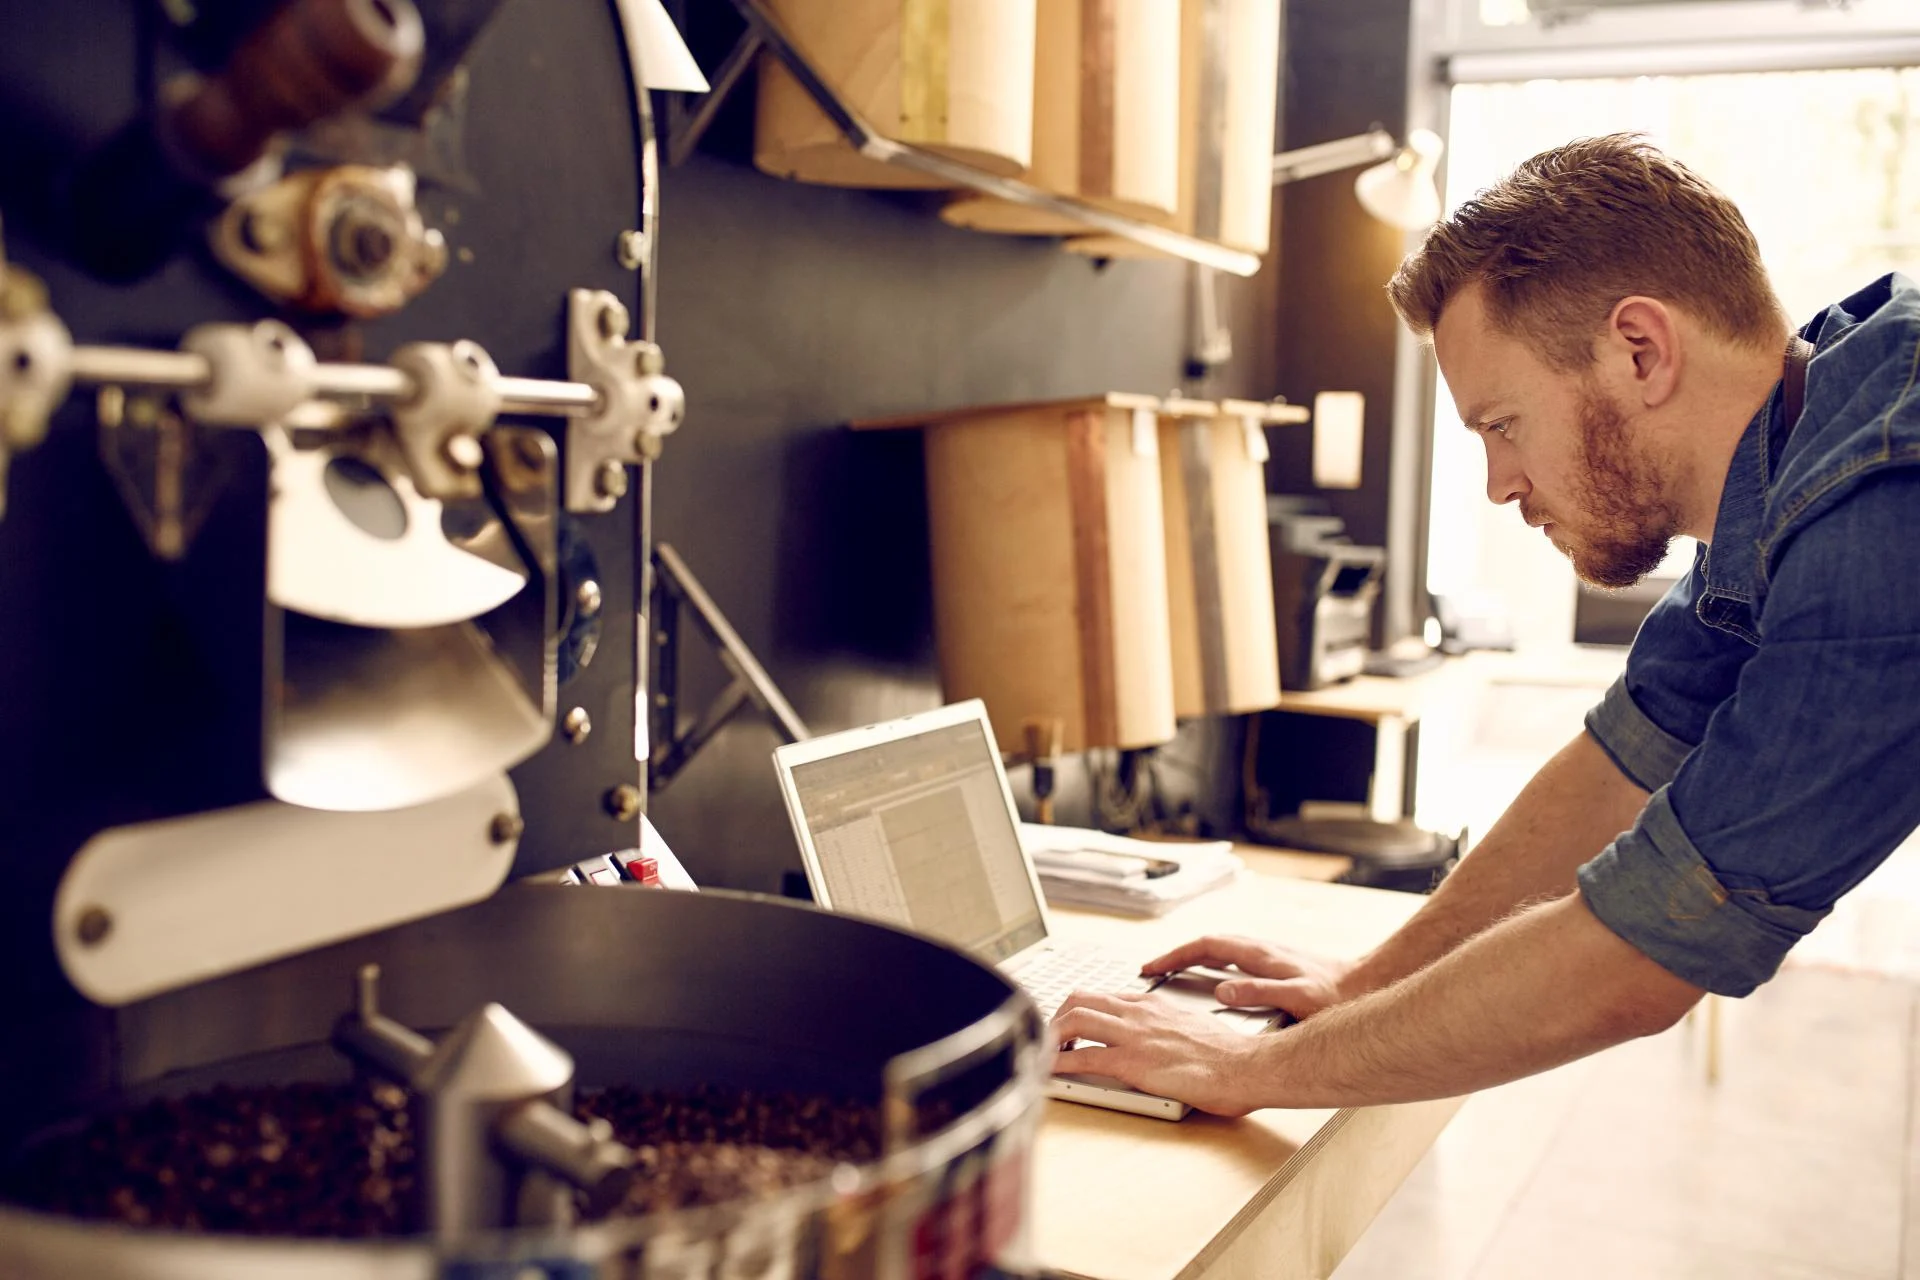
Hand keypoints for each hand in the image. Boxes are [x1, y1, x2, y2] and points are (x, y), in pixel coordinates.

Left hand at [1050, 990, 1269, 1115]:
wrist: (1245, 1066)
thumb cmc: (1229, 1054)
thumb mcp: (1194, 1026)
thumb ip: (1170, 1027)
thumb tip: (1163, 1038)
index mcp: (1154, 1004)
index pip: (1105, 997)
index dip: (1082, 1009)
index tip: (1073, 1023)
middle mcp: (1138, 1014)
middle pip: (1081, 1000)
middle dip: (1058, 1016)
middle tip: (1051, 1036)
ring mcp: (1133, 1036)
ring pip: (1075, 1020)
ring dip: (1052, 1035)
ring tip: (1043, 1051)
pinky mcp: (1131, 1063)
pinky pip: (1083, 1059)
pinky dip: (1059, 1064)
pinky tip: (1049, 1071)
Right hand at [1140, 934, 1354, 1020]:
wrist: (1369, 983)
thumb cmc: (1337, 996)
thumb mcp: (1297, 998)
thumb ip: (1259, 993)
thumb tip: (1222, 991)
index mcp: (1259, 955)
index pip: (1205, 946)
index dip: (1174, 956)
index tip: (1151, 968)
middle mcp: (1261, 950)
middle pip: (1208, 945)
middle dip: (1177, 955)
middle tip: (1152, 970)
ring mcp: (1268, 955)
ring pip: (1220, 950)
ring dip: (1193, 958)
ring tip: (1173, 973)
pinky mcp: (1277, 964)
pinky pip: (1233, 959)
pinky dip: (1212, 964)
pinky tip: (1213, 980)